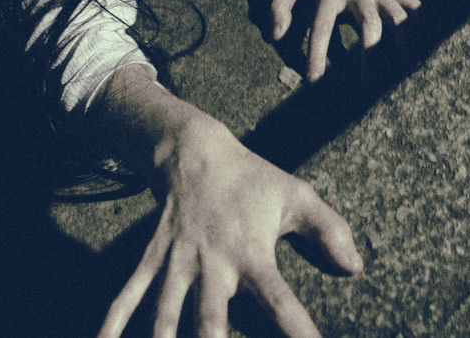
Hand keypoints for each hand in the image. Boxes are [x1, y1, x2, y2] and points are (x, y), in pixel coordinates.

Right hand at [94, 72, 362, 337]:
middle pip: (212, 318)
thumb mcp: (299, 196)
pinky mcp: (153, 258)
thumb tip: (357, 267)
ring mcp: (178, 262)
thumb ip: (331, 231)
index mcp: (252, 252)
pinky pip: (129, 292)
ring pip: (166, 312)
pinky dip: (112, 319)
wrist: (195, 150)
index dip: (298, 331)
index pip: (280, 302)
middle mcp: (213, 262)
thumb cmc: (253, 180)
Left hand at [271, 0, 420, 81]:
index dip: (318, 56)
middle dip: (369, 56)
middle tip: (365, 83)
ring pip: (395, 19)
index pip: (322, 29)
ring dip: (400, 41)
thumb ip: (280, 5)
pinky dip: (419, 20)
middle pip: (369, 27)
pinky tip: (426, 38)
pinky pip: (409, 5)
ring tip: (402, 66)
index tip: (315, 81)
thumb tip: (276, 36)